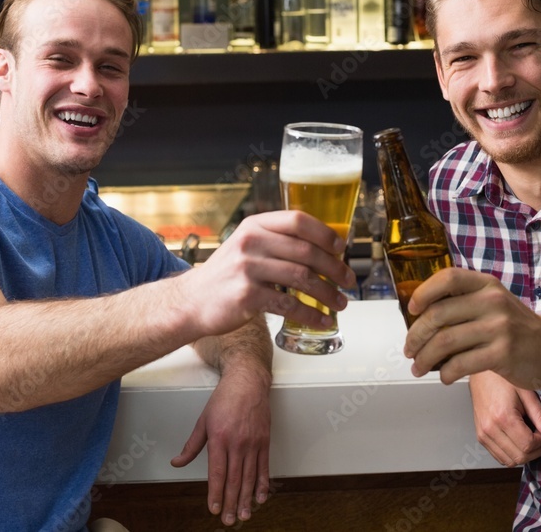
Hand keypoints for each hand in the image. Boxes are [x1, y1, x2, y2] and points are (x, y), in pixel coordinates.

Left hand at [171, 367, 271, 526]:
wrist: (248, 382)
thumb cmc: (224, 399)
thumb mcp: (203, 421)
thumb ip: (191, 446)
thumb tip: (177, 462)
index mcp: (219, 439)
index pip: (217, 473)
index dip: (215, 493)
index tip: (213, 509)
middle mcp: (237, 443)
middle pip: (234, 479)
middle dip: (230, 502)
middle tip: (228, 520)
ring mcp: (253, 443)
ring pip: (250, 477)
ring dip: (246, 499)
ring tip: (243, 515)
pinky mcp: (265, 441)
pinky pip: (264, 467)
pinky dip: (263, 484)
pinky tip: (260, 497)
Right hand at [179, 211, 355, 336]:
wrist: (192, 301)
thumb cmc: (226, 275)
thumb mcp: (247, 247)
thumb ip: (277, 242)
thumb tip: (323, 249)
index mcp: (255, 225)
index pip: (298, 221)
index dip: (325, 234)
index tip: (341, 248)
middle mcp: (251, 243)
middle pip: (306, 251)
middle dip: (335, 268)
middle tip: (348, 280)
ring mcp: (247, 269)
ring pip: (302, 278)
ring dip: (328, 293)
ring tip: (340, 302)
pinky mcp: (247, 296)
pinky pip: (289, 305)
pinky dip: (311, 314)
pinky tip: (321, 320)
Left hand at [402, 267, 540, 386]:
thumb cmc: (516, 327)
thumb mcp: (494, 302)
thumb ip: (464, 303)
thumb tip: (420, 318)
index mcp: (487, 285)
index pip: (448, 278)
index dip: (424, 293)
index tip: (412, 309)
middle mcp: (492, 302)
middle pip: (438, 315)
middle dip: (416, 336)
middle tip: (409, 350)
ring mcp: (498, 328)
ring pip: (445, 342)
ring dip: (425, 358)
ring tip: (418, 367)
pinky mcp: (502, 354)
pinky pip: (461, 364)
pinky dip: (446, 373)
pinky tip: (444, 377)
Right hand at [469, 371, 540, 466]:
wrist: (481, 373)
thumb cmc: (502, 379)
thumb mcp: (526, 392)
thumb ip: (540, 415)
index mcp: (502, 417)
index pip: (527, 445)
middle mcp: (490, 429)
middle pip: (519, 457)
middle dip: (535, 450)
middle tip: (539, 435)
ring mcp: (483, 434)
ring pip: (509, 461)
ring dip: (523, 454)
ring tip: (527, 436)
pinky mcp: (480, 436)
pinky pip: (499, 457)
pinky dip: (512, 454)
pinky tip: (517, 440)